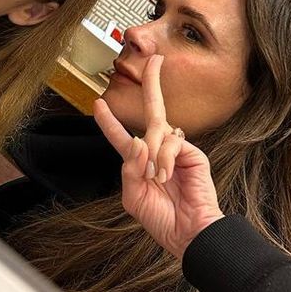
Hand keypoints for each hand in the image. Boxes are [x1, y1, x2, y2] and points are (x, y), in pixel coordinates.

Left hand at [93, 55, 223, 258]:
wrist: (187, 233)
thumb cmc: (160, 219)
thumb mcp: (132, 195)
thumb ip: (129, 167)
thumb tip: (137, 140)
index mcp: (139, 164)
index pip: (122, 137)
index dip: (109, 122)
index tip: (97, 103)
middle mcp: (157, 152)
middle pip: (153, 112)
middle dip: (152, 83)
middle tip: (154, 58)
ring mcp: (176, 151)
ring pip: (156, 133)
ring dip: (150, 156)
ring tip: (158, 178)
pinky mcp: (192, 154)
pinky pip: (170, 142)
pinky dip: (164, 158)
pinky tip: (168, 175)